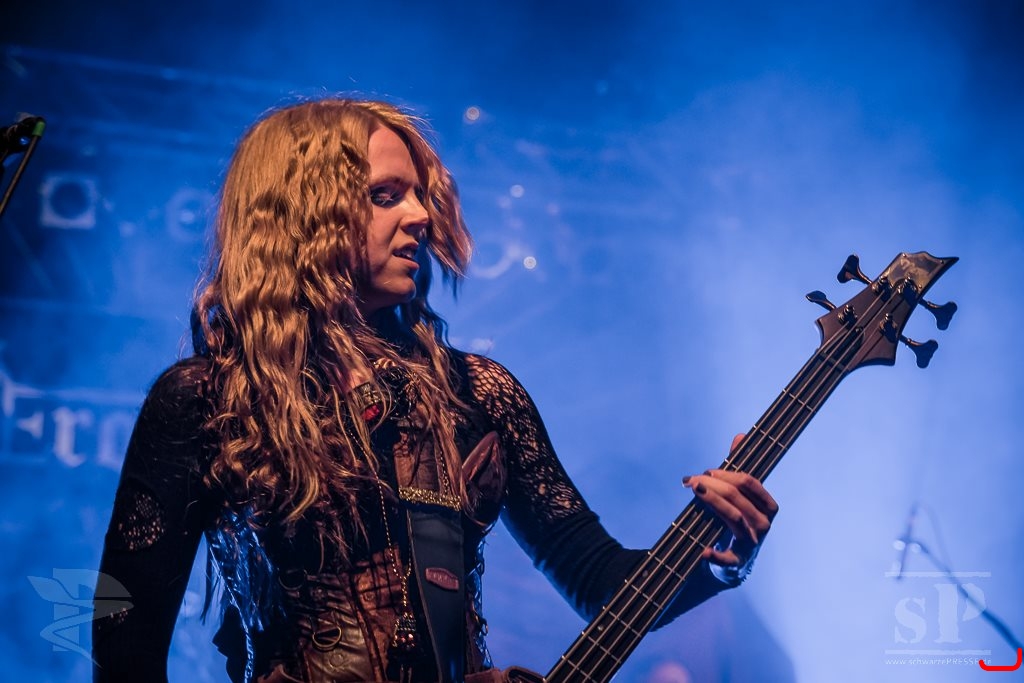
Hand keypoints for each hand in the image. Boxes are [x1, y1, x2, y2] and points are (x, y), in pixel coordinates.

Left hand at [683, 434, 778, 573]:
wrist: (733, 562)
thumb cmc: (735, 522)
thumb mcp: (738, 495)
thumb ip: (738, 467)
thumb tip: (740, 436)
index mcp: (767, 506)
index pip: (749, 483)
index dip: (726, 473)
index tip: (706, 471)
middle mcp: (763, 524)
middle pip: (738, 497)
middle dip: (712, 484)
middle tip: (691, 480)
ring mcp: (752, 544)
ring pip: (733, 517)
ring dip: (711, 502)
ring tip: (694, 491)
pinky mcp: (738, 563)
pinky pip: (729, 559)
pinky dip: (716, 555)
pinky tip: (703, 550)